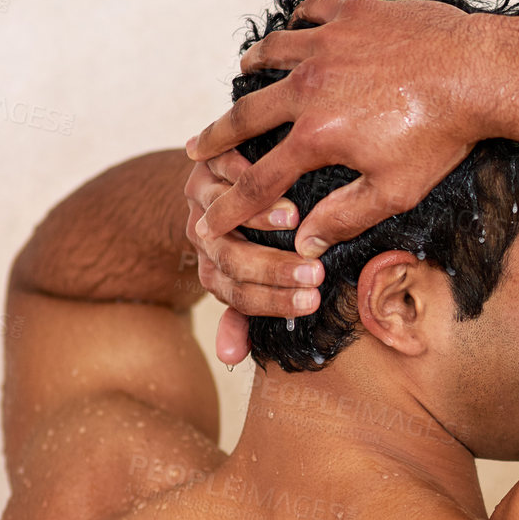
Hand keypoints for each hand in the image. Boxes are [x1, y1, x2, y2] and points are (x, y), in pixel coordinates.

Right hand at [184, 0, 490, 260]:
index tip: (208, 222)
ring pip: (273, 52)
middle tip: (197, 145)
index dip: (230, 207)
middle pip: (247, 113)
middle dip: (217, 134)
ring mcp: (328, 43)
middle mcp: (309, 86)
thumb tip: (304, 243)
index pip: (260, 180)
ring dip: (253, 66)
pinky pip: (311, 12)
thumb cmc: (444, 136)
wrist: (480, 73)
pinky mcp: (353, 14)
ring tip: (243, 73)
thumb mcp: (396, 190)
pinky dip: (298, 22)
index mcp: (316, 135)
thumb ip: (345, 216)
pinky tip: (298, 28)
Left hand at [185, 150, 323, 364]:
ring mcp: (202, 198)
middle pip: (231, 259)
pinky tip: (279, 176)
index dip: (274, 301)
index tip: (314, 301)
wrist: (218, 181)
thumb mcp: (248, 274)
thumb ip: (245, 313)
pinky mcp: (207, 161)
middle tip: (315, 271)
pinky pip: (220, 167)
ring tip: (294, 219)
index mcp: (215, 269)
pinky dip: (245, 174)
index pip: (239, 295)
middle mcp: (204, 236)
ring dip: (257, 216)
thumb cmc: (250, 234)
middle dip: (273, 268)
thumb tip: (230, 358)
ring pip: (221, 210)